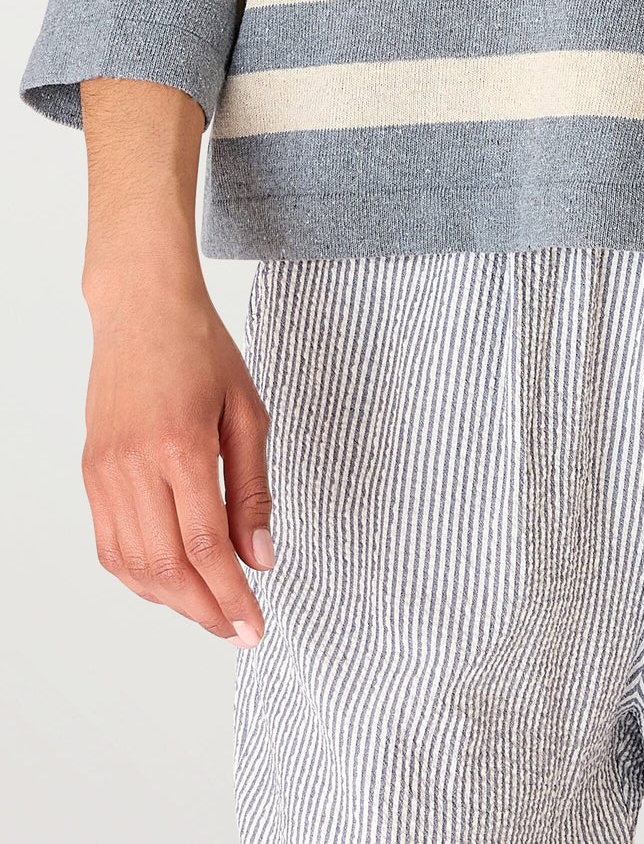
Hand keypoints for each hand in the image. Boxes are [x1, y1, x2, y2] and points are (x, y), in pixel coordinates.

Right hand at [82, 266, 272, 644]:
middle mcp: (134, 465)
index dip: (231, 595)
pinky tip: (172, 583)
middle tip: (239, 629)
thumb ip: (253, 488)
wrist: (142, 308)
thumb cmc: (202, 350)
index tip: (256, 626)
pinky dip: (140, 577)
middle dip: (205, 609)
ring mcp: (105, 472)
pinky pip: (109, 545)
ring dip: (174, 601)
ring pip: (133, 565)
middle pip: (166, 566)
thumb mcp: (246, 410)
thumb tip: (260, 558)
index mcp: (180, 445)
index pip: (205, 546)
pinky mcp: (91, 473)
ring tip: (212, 611)